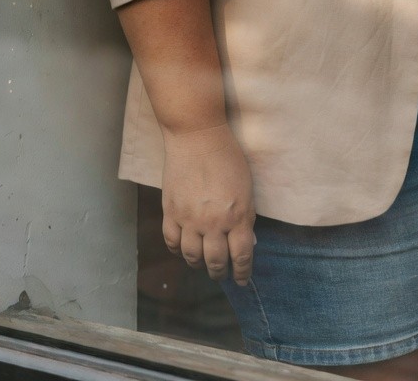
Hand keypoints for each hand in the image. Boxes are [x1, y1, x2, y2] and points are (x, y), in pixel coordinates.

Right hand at [161, 122, 255, 284]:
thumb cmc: (228, 157)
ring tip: (202, 263)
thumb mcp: (246, 187)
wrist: (197, 136)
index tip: (243, 280)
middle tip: (222, 275)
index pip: (242, 256)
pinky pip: (172, 242)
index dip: (243, 272)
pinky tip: (183, 249)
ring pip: (192, 257)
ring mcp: (190, 219)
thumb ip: (246, 216)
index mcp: (238, 215)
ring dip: (198, 264)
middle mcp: (214, 222)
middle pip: (216, 261)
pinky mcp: (171, 212)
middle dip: (220, 273)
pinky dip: (177, 250)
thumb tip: (246, 242)